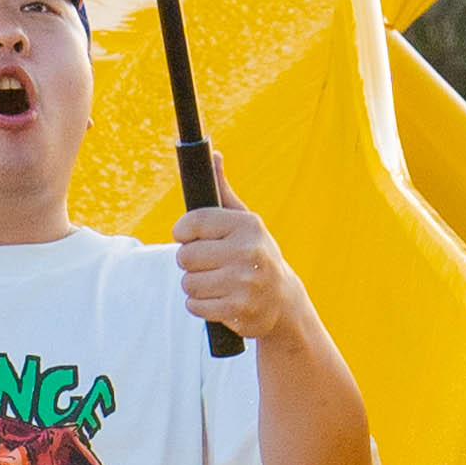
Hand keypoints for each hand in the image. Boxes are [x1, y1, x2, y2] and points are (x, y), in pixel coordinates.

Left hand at [174, 185, 305, 344]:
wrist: (282, 302)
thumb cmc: (256, 255)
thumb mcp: (245, 222)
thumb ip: (223, 191)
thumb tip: (213, 154)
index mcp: (248, 225)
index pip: (194, 222)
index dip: (182, 231)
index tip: (186, 237)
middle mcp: (247, 251)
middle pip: (186, 256)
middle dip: (191, 262)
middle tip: (208, 264)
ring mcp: (244, 283)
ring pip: (188, 282)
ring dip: (195, 286)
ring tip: (216, 283)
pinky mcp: (238, 310)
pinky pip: (195, 306)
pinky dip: (200, 306)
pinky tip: (219, 301)